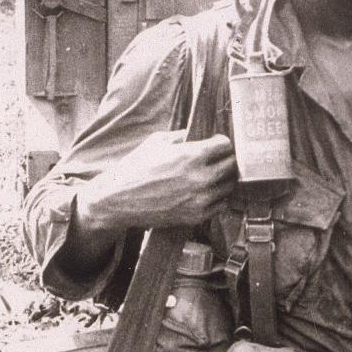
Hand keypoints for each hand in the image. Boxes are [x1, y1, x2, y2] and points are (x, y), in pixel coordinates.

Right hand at [77, 131, 236, 234]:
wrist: (118, 199)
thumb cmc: (135, 168)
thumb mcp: (157, 142)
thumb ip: (182, 136)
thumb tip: (198, 135)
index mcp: (192, 155)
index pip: (226, 145)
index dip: (221, 142)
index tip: (216, 143)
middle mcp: (201, 178)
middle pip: (232, 166)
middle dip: (226, 159)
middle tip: (217, 159)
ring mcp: (200, 199)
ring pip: (230, 186)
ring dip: (224, 179)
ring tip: (212, 176)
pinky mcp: (196, 216)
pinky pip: (221, 205)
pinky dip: (218, 198)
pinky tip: (207, 192)